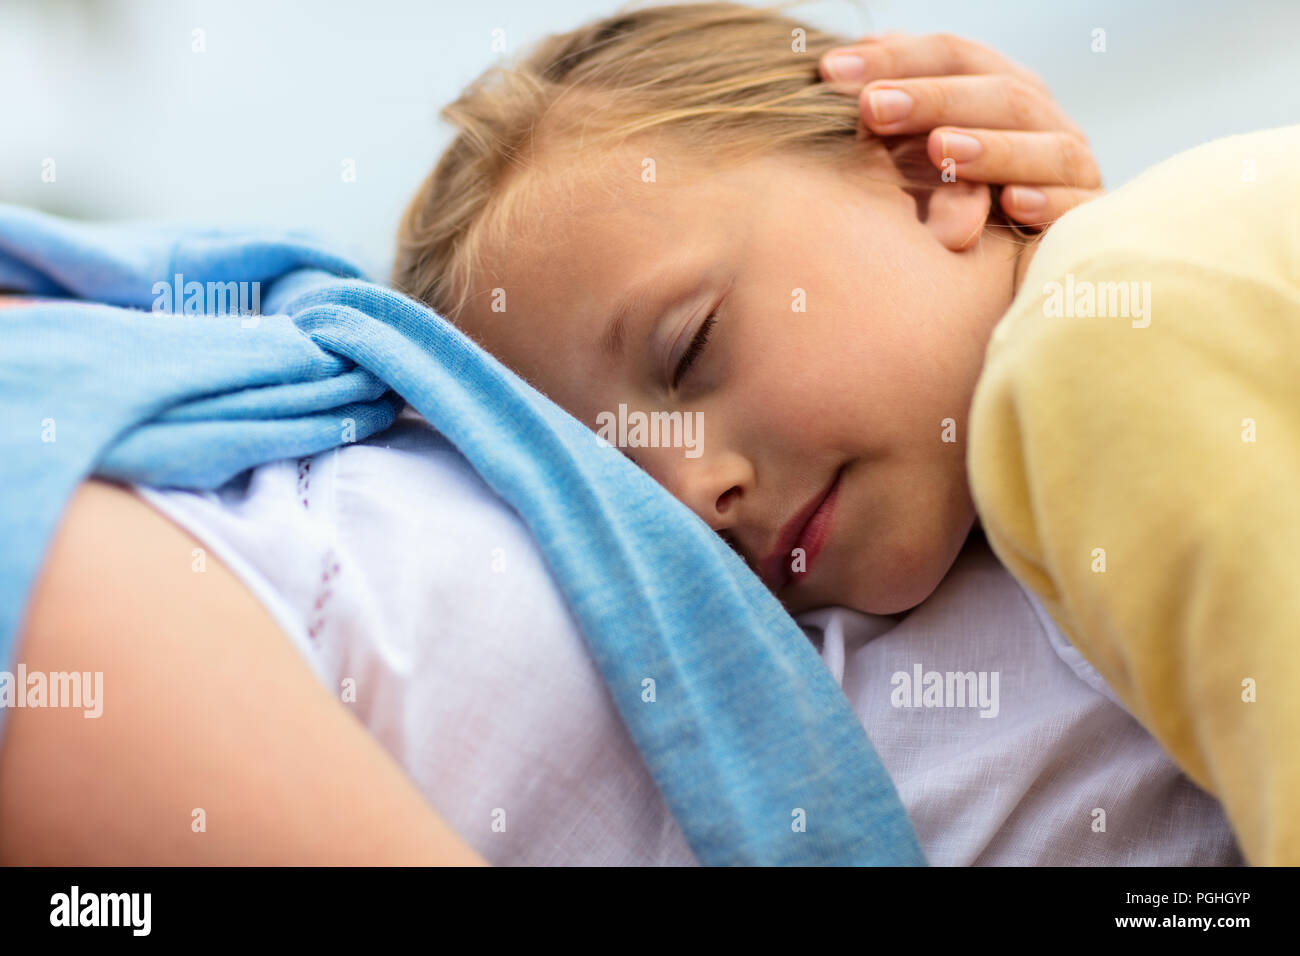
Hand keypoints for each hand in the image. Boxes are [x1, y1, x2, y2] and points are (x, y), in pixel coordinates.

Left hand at [819, 32, 1102, 226]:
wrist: (1002, 286)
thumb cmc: (943, 212)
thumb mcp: (910, 159)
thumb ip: (890, 113)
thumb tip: (842, 67)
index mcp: (999, 92)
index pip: (955, 56)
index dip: (898, 60)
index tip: (831, 74)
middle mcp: (1043, 123)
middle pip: (1001, 94)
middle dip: (935, 98)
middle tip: (873, 107)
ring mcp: (1072, 171)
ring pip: (1048, 146)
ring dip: (993, 147)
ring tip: (940, 150)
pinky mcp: (1087, 224)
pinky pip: (1076, 209)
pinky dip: (1048, 203)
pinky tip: (1012, 203)